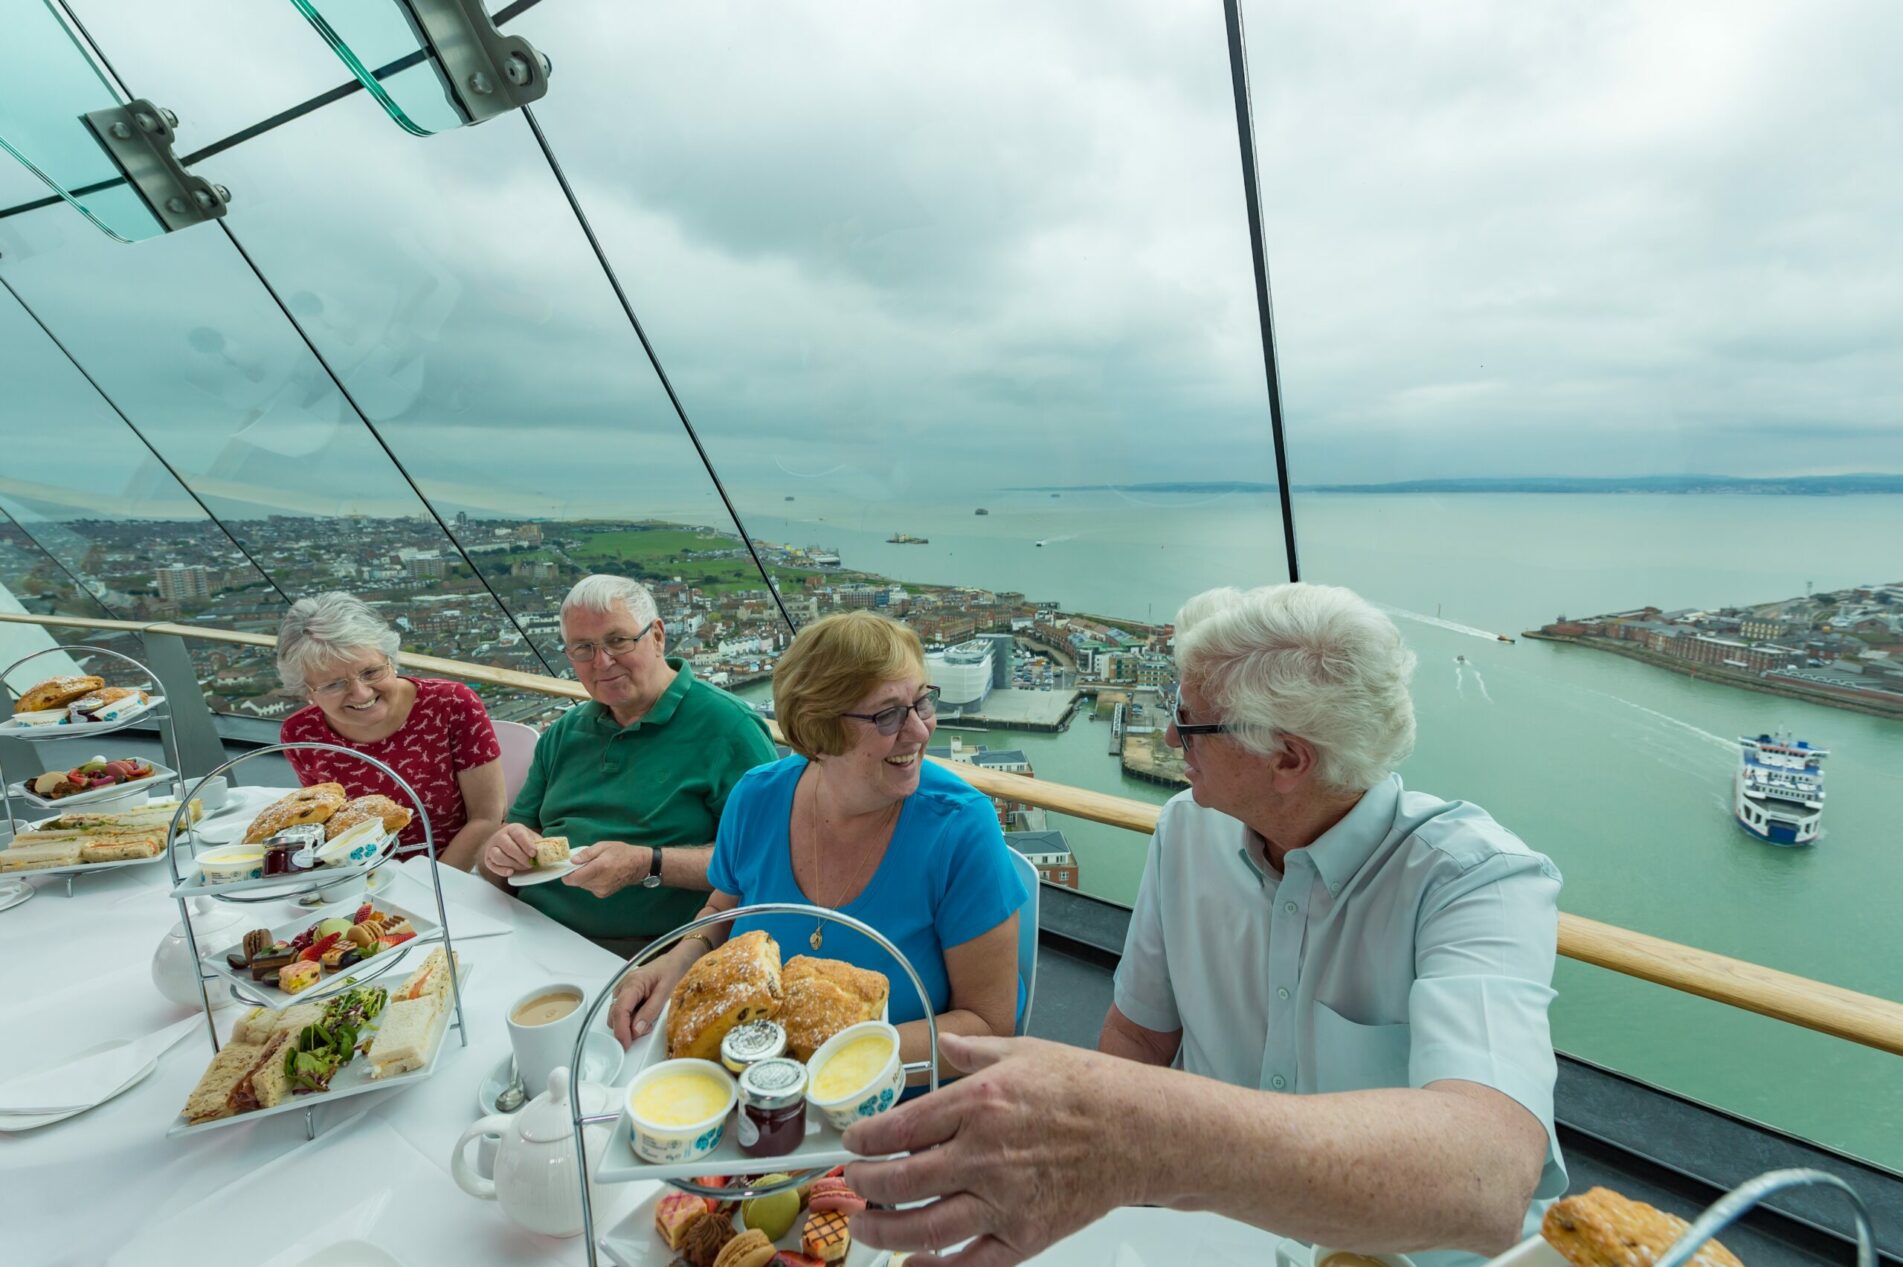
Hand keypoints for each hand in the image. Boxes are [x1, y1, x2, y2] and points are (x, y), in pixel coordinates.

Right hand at [481, 823, 542, 876]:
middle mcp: (500, 836)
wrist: (502, 842)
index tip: (534, 853)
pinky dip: (501, 870)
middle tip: (530, 864)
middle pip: (508, 846)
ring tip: (523, 867)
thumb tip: (549, 851)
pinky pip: (492, 865)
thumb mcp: (531, 838)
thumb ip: (538, 843)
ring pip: (498, 856)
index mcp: (513, 829)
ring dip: (512, 864)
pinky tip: (510, 872)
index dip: (527, 844)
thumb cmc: (521, 841)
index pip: (519, 835)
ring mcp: (492, 847)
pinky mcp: (488, 859)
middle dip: (521, 857)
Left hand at [563, 840, 648, 897]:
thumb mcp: (604, 846)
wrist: (638, 865)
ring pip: (583, 885)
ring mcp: (602, 890)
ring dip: (584, 877)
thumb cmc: (621, 852)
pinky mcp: (603, 894)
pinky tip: (600, 875)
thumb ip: (587, 853)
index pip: (574, 879)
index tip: (568, 868)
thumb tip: (572, 861)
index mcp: (599, 868)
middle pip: (577, 882)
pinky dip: (591, 882)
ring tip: (595, 868)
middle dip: (577, 873)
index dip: (567, 874)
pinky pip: (590, 888)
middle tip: (586, 864)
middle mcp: (599, 882)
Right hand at [608, 959, 686, 1047]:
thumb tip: (636, 1030)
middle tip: (647, 1027)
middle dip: (628, 1028)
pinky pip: (623, 1012)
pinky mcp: (624, 995)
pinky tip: (644, 1012)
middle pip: (615, 1016)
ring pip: (617, 1016)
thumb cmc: (668, 973)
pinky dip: (632, 1018)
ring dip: (630, 1023)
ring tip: (649, 1016)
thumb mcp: (665, 992)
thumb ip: (650, 1011)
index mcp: (632, 984)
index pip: (619, 1011)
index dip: (621, 1031)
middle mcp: (622, 987)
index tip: (626, 1045)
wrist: (671, 963)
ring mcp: (621, 991)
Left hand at [843, 1033, 1144, 1266]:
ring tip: (864, 1224)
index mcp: (979, 1101)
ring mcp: (1004, 1200)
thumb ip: (972, 1051)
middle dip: (864, 1185)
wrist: (1142, 1130)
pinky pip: (970, 1264)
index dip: (865, 1140)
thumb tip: (942, 1044)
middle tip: (853, 1183)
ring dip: (883, 1231)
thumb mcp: (1024, 1051)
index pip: (899, 1128)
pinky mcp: (1026, 1235)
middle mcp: (984, 1153)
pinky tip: (911, 1265)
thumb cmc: (1089, 1087)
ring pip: (924, 1228)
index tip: (855, 1144)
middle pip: (900, 1180)